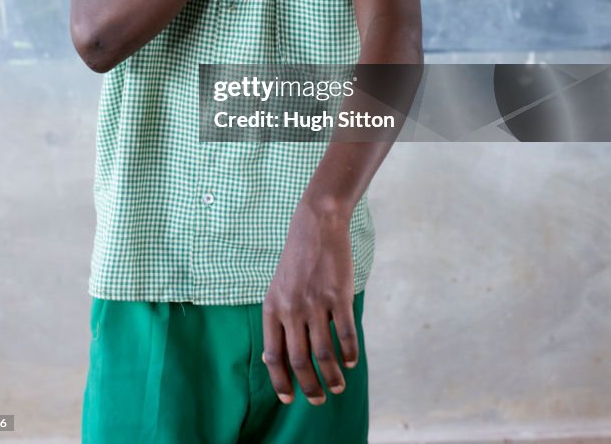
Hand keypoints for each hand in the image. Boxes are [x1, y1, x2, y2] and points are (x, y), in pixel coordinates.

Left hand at [261, 199, 357, 404]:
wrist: (316, 225)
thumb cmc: (298, 260)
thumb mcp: (278, 288)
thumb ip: (278, 320)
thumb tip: (273, 357)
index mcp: (272, 308)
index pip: (273, 356)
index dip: (281, 381)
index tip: (289, 399)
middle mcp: (291, 308)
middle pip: (299, 361)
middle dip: (310, 387)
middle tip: (319, 399)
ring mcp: (315, 303)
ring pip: (323, 354)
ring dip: (332, 376)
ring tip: (338, 386)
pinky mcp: (338, 296)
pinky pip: (345, 335)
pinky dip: (349, 353)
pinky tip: (351, 361)